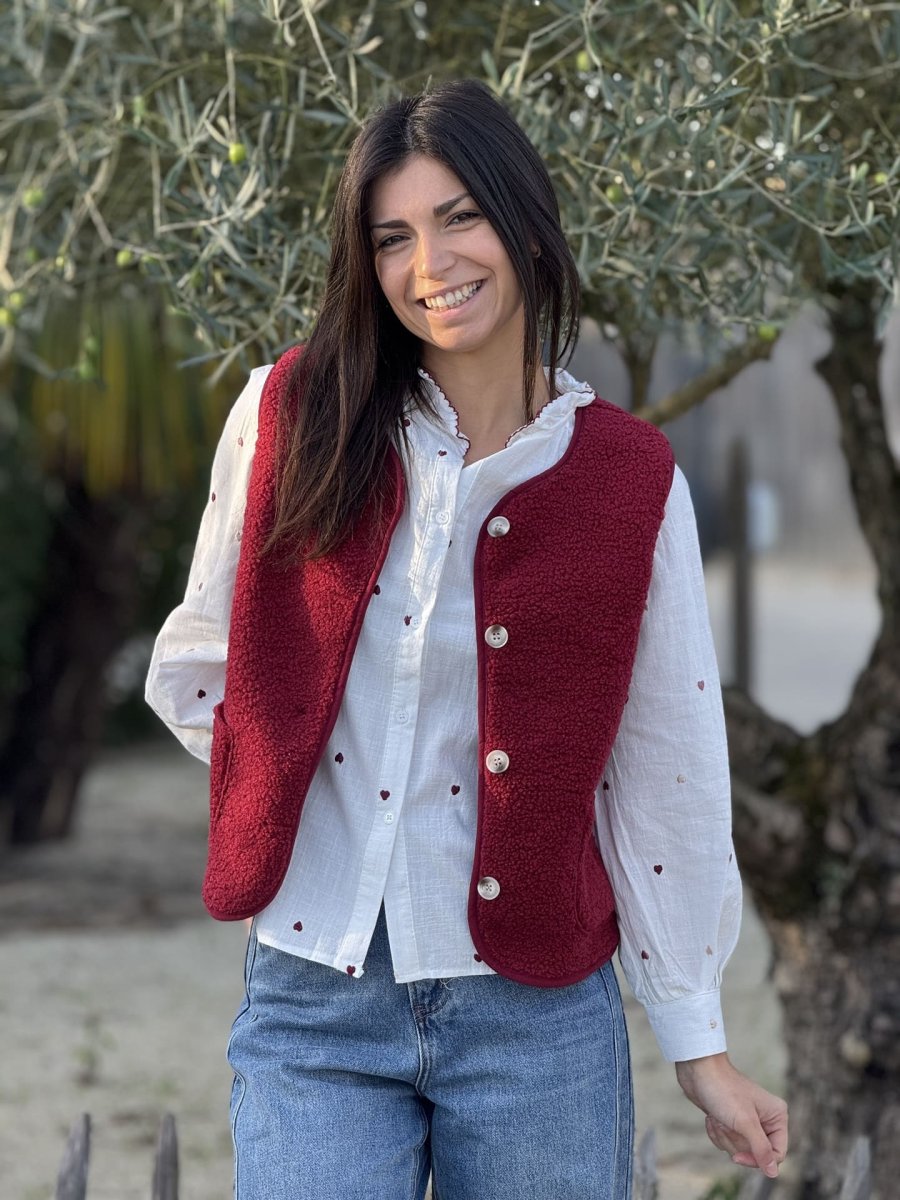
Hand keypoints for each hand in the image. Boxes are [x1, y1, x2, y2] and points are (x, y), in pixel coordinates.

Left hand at [674, 1052, 787, 1177]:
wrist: (698, 1071)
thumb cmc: (723, 1090)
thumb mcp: (745, 1123)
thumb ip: (761, 1149)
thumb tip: (773, 1173)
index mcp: (777, 1116)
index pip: (776, 1154)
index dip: (756, 1160)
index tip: (737, 1157)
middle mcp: (766, 1119)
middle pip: (755, 1153)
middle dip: (735, 1141)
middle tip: (727, 1122)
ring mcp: (748, 1121)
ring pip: (739, 1149)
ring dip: (724, 1136)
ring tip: (718, 1117)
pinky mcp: (732, 1121)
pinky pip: (727, 1142)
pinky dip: (716, 1133)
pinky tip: (711, 1117)